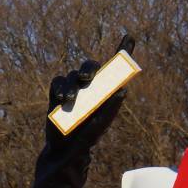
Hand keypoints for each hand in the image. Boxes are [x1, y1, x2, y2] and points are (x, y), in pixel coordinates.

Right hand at [46, 33, 134, 148]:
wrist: (64, 151)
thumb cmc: (86, 139)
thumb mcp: (100, 126)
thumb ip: (110, 110)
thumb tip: (123, 90)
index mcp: (106, 92)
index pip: (115, 68)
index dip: (122, 51)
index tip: (129, 36)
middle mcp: (91, 87)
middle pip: (91, 66)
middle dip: (89, 68)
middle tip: (86, 79)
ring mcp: (74, 89)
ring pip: (73, 75)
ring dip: (71, 85)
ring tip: (69, 101)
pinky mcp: (58, 94)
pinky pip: (58, 81)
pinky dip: (59, 87)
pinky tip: (60, 99)